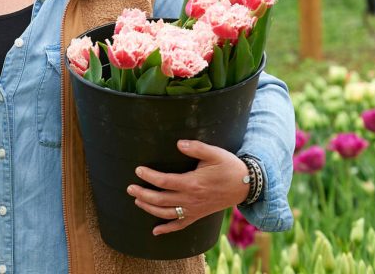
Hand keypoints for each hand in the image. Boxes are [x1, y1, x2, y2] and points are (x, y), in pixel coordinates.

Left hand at [126, 139, 248, 235]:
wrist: (246, 186)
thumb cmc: (229, 167)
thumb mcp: (215, 153)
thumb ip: (196, 148)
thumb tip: (179, 143)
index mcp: (192, 183)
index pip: (164, 181)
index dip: (149, 176)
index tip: (138, 170)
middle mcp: (191, 199)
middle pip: (160, 200)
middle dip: (142, 194)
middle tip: (129, 188)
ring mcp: (194, 209)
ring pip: (166, 213)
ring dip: (149, 208)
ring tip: (137, 200)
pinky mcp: (198, 215)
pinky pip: (180, 225)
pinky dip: (167, 230)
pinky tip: (155, 231)